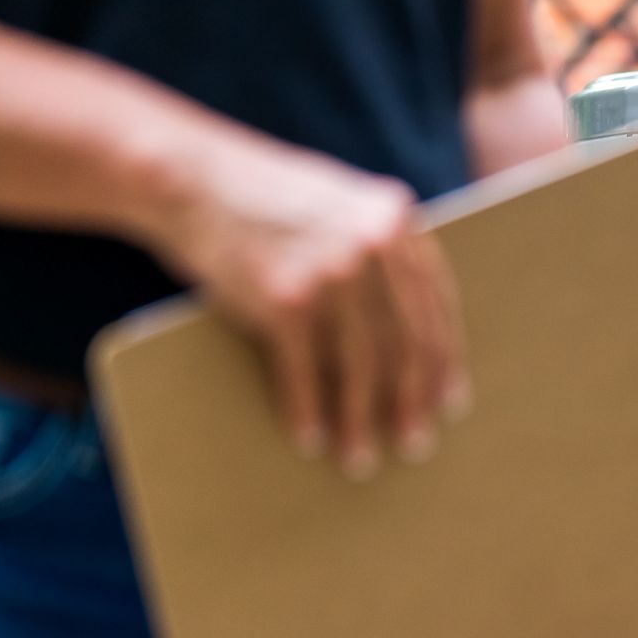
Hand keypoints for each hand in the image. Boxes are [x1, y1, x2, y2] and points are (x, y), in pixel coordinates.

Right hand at [147, 134, 467, 478]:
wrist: (188, 178)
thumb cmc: (266, 202)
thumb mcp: (341, 207)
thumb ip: (380, 253)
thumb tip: (411, 342)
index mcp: (396, 220)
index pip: (436, 305)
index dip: (444, 360)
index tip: (448, 402)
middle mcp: (373, 243)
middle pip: (407, 342)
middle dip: (412, 402)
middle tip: (415, 446)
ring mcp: (330, 269)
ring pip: (362, 365)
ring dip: (362, 421)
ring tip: (361, 459)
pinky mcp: (283, 298)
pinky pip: (305, 371)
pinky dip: (308, 412)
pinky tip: (311, 440)